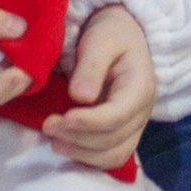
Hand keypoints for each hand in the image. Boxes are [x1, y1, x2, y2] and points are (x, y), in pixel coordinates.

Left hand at [40, 5, 154, 171]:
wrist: (121, 34)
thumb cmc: (110, 34)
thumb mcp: (101, 39)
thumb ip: (91, 66)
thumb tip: (80, 97)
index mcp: (140, 88)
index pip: (118, 116)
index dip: (89, 122)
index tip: (62, 119)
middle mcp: (141, 112)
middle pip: (114, 139)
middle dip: (79, 138)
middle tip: (48, 126)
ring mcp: (134, 125)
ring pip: (114, 154)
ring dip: (82, 153)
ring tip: (53, 140)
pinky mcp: (122, 132)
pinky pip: (110, 155)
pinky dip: (88, 157)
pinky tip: (66, 146)